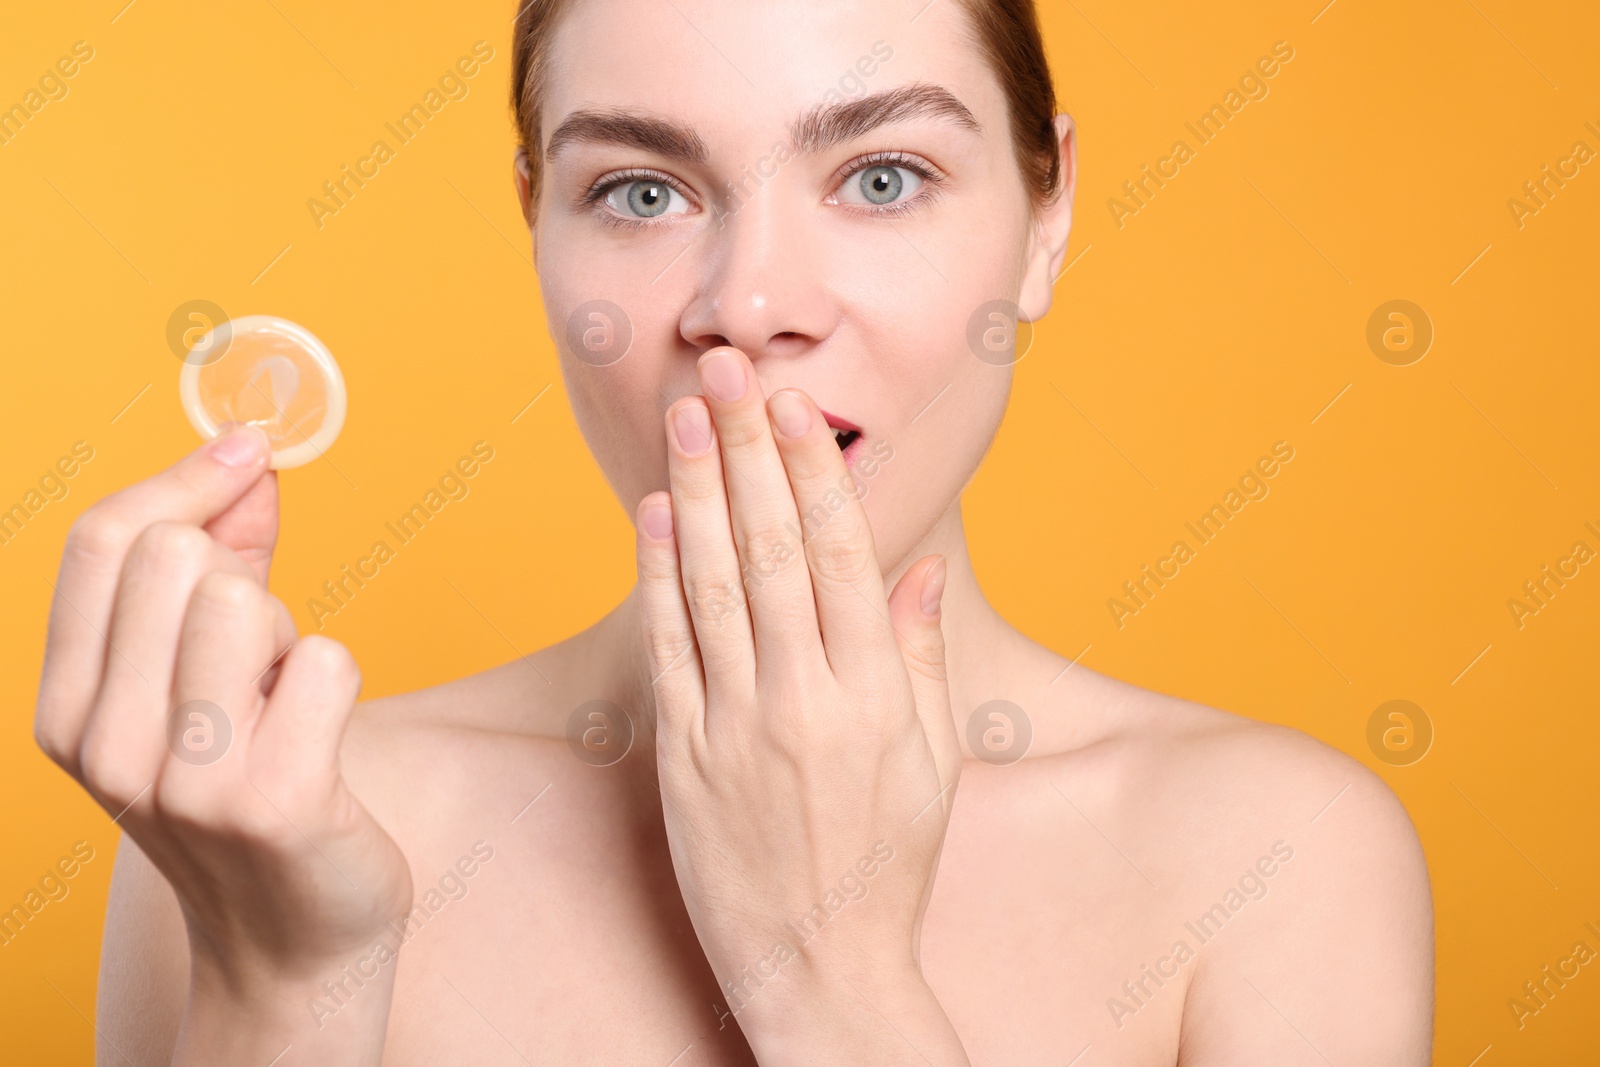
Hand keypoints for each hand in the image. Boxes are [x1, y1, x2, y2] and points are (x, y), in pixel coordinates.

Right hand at [34, 426, 411, 1063]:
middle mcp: (107, 742)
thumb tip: (249, 461)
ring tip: (284, 705)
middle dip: (246, 576)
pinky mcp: (271, 798)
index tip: (252, 452)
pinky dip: (338, 683)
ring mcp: (184, 776)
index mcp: (72, 708)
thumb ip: (218, 569)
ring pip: (245, 601)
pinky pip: (327, 661)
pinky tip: (319, 740)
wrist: (294, 939)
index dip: (186, 477)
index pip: (101, 542)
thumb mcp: (199, 685)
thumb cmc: (253, 793)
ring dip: (290, 638)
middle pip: (175, 557)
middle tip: (265, 652)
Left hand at [635, 348, 967, 1062]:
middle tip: (726, 372)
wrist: (820, 968)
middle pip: (769, 547)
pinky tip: (651, 517)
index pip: (839, 552)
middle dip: (747, 449)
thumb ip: (921, 656)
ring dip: (696, 491)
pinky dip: (655, 578)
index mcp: (876, 693)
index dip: (811, 469)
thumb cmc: (889, 865)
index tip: (792, 404)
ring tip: (684, 418)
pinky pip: (668, 650)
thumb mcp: (933, 763)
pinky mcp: (683, 759)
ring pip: (711, 583)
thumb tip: (917, 566)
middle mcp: (805, 697)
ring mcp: (737, 727)